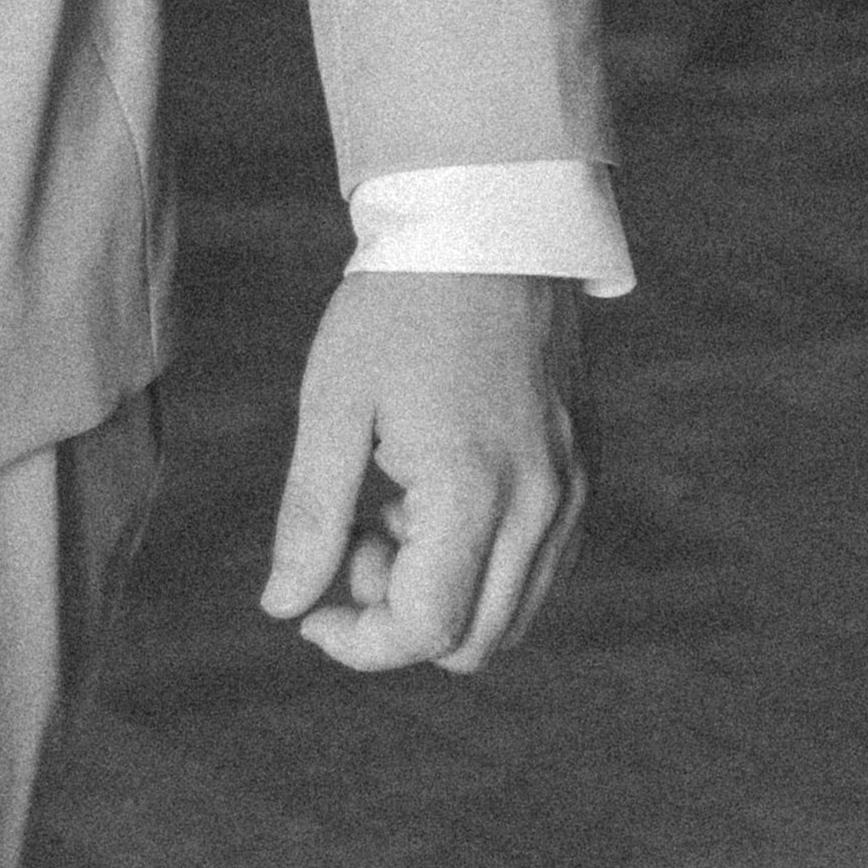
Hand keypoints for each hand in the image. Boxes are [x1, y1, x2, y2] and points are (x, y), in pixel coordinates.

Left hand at [260, 268, 586, 675]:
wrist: (488, 224)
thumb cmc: (398, 306)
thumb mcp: (334, 402)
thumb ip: (310, 515)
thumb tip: (283, 607)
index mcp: (474, 491)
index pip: (425, 628)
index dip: (359, 643)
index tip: (311, 614)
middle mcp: (540, 507)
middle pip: (474, 642)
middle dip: (398, 619)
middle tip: (352, 540)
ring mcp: (571, 494)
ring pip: (510, 614)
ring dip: (444, 595)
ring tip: (392, 510)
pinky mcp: (583, 475)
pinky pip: (537, 569)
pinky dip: (482, 565)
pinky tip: (438, 493)